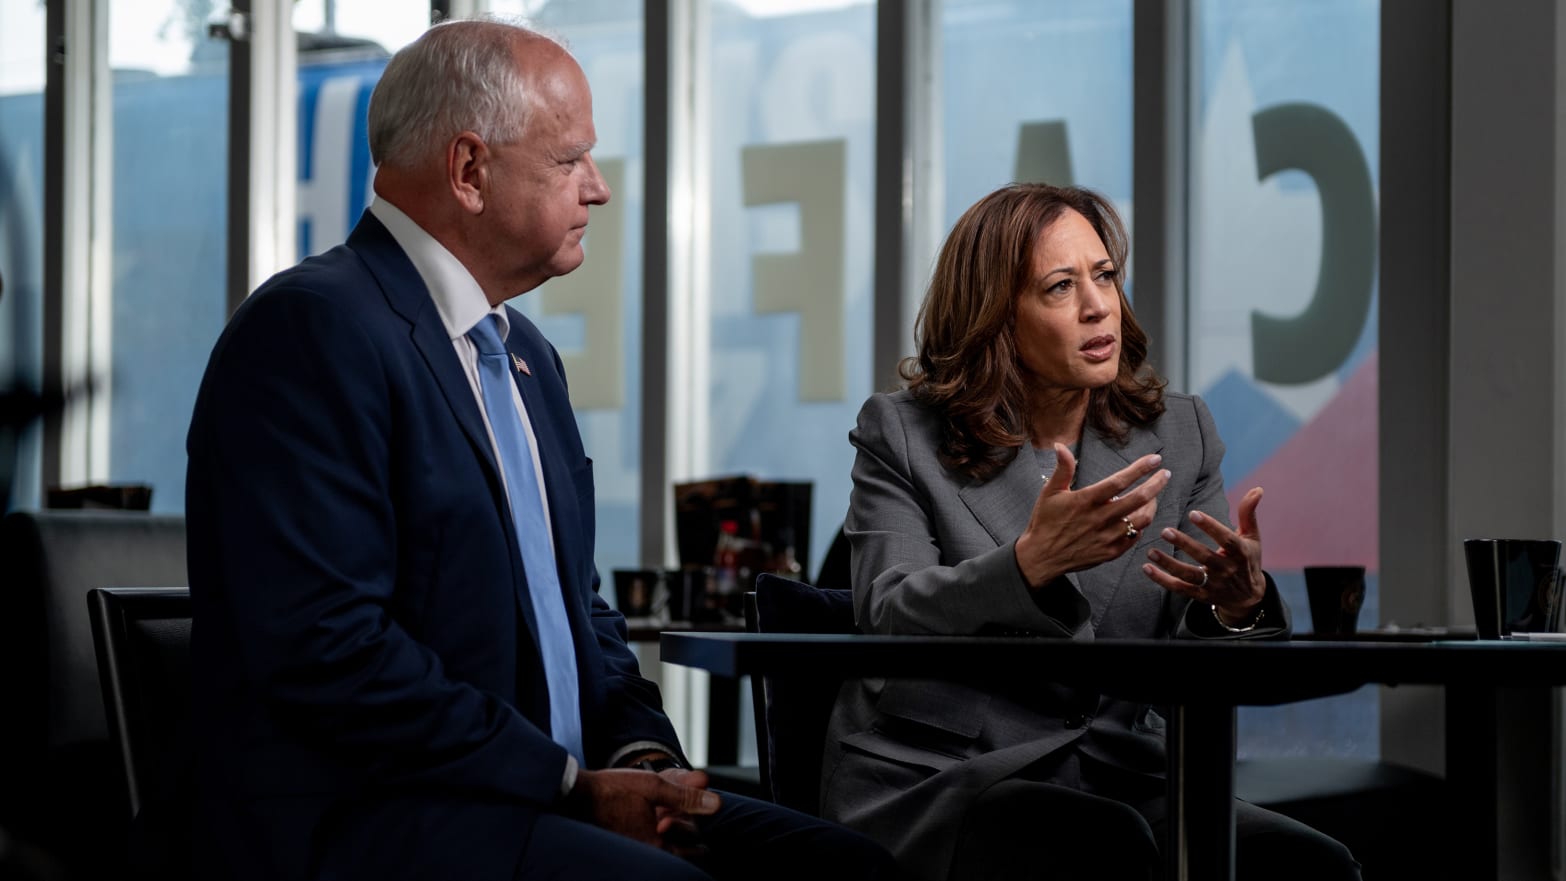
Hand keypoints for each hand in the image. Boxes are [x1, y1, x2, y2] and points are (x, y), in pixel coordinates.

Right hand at [565, 767, 719, 851]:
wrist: (574, 796)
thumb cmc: (612, 791)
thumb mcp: (653, 787)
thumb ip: (686, 797)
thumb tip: (717, 804)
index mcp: (656, 845)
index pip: (694, 852)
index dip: (699, 837)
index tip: (698, 831)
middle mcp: (645, 854)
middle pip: (679, 852)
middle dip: (685, 835)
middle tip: (683, 822)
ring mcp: (633, 852)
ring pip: (663, 848)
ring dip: (669, 833)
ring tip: (665, 817)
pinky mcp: (622, 846)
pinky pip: (647, 845)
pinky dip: (653, 833)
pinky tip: (649, 818)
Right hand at [1013, 446, 1170, 587]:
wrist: (1041, 557)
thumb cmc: (1045, 522)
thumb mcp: (1050, 492)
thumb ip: (1062, 468)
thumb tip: (1061, 445)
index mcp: (1086, 500)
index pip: (1120, 481)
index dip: (1140, 469)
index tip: (1155, 459)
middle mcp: (1100, 518)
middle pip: (1138, 499)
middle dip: (1156, 484)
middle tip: (1165, 474)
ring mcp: (1107, 537)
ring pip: (1141, 520)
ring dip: (1152, 506)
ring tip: (1153, 497)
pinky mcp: (1110, 552)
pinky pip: (1134, 538)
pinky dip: (1140, 526)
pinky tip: (1139, 518)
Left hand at [1141, 486, 1265, 619]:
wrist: (1249, 597)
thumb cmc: (1247, 560)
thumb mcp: (1252, 537)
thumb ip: (1248, 513)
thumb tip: (1257, 488)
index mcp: (1241, 553)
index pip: (1226, 539)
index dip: (1210, 526)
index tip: (1193, 513)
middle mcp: (1227, 570)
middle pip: (1205, 557)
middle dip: (1185, 544)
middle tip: (1165, 531)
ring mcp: (1214, 585)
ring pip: (1190, 575)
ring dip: (1169, 564)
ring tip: (1151, 552)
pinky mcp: (1202, 595)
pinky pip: (1180, 589)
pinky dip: (1163, 580)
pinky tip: (1147, 568)